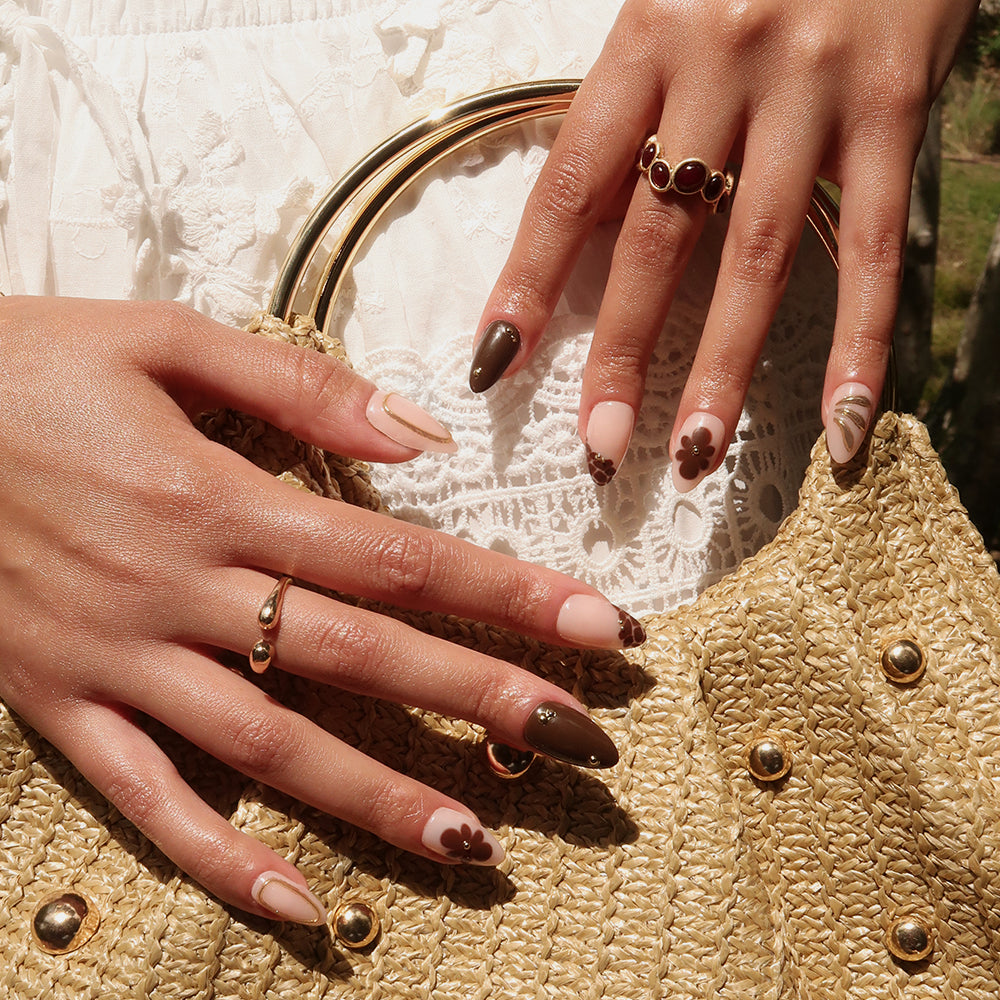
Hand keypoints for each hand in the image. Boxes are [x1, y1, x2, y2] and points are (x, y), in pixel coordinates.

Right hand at [0, 296, 641, 924]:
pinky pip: (147, 801)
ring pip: (269, 745)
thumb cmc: (26, 367)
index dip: (503, 594)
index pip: (394, 558)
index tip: (594, 627)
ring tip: (476, 839)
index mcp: (215, 495)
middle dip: (475, 697)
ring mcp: (118, 660)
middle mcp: (179, 590)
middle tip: (576, 741)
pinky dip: (221, 859)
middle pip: (357, 656)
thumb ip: (302, 388)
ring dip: (375, 797)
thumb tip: (423, 437)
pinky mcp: (61, 706)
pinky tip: (300, 908)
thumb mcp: (162, 339)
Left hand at [471, 0, 978, 485]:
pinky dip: (860, 341)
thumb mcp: (669, 5)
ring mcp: (810, 93)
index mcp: (644, 37)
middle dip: (620, 356)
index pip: (569, 186)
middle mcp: (720, 67)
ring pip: (755, 260)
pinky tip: (844, 423)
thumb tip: (583, 226)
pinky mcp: (893, 109)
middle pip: (655, 242)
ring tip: (695, 456)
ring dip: (723, 371)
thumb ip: (630, 105)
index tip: (495, 367)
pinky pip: (869, 245)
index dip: (527, 283)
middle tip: (598, 448)